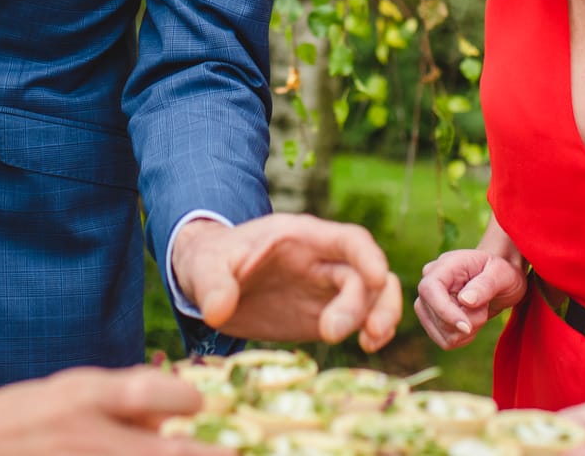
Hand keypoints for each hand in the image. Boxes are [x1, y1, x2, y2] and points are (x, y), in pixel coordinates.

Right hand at [0, 366, 212, 455]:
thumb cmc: (17, 419)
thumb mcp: (65, 392)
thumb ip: (117, 399)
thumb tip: (169, 409)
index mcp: (84, 396)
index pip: (153, 392)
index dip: (189, 399)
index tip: (202, 404)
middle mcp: (87, 434)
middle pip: (168, 451)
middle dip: (206, 454)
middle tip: (235, 454)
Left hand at [170, 214, 401, 351]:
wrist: (208, 282)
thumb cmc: (210, 261)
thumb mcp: (204, 266)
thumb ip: (212, 285)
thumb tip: (217, 310)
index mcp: (300, 237)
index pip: (348, 239)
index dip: (368, 256)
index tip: (376, 278)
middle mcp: (322, 260)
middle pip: (364, 274)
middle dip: (364, 303)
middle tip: (335, 333)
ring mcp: (325, 289)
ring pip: (372, 296)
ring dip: (379, 317)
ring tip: (370, 343)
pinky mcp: (322, 315)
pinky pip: (359, 319)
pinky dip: (371, 331)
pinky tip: (366, 347)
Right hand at [413, 247, 525, 348]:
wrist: (498, 281)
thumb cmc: (500, 272)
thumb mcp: (501, 274)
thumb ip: (485, 285)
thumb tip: (464, 300)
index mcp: (444, 266)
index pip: (429, 289)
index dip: (444, 311)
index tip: (467, 327)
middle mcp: (429, 283)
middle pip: (436, 316)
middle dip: (468, 321)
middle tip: (485, 306)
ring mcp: (427, 303)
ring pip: (441, 333)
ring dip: (467, 331)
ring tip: (479, 311)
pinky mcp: (431, 320)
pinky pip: (444, 341)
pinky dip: (463, 338)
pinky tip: (473, 322)